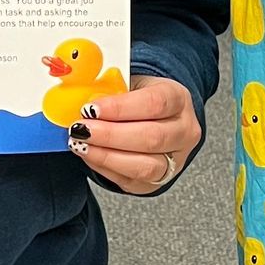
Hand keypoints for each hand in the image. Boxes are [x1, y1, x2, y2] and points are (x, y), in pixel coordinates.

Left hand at [69, 74, 200, 194]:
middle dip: (110, 135)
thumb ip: (109, 91)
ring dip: (106, 156)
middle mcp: (184, 131)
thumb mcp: (128, 83)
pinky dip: (105, 169)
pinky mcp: (159, 181)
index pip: (155, 103)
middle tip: (81, 129)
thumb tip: (80, 100)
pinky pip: (132, 181)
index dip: (120, 108)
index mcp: (178, 99)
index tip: (91, 108)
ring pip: (145, 166)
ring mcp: (176, 159)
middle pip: (151, 138)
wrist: (154, 118)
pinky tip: (90, 155)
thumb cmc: (139, 99)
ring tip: (81, 144)